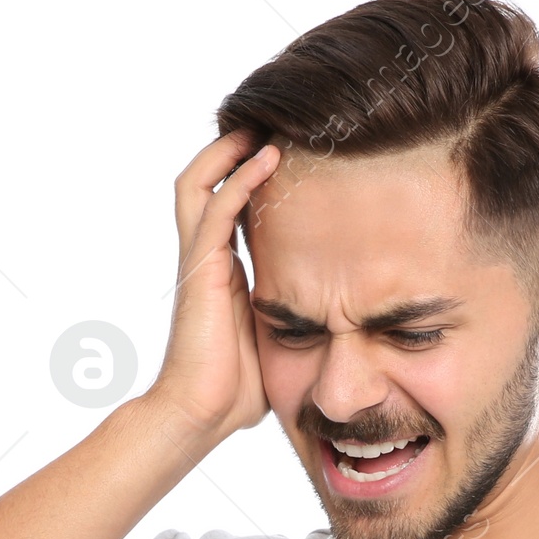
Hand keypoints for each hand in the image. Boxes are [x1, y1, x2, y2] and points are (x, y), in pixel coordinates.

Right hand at [148, 129, 281, 440]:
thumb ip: (296, 322)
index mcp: (224, 273)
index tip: (289, 155)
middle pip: (206, 182)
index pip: (230, 207)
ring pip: (199, 182)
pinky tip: (268, 158)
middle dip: (232, 148)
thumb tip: (340, 328)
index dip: (250, 177)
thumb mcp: (278, 344)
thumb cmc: (235, 391)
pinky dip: (240, 179)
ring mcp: (199, 261)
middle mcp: (206, 259)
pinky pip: (217, 208)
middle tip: (270, 123)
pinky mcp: (201, 269)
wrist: (200, 415)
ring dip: (231, 150)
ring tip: (264, 125)